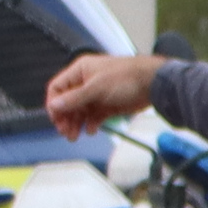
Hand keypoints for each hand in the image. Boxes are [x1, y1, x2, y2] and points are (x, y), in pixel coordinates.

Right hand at [45, 53, 163, 138]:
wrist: (152, 83)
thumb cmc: (127, 77)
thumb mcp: (96, 88)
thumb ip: (74, 98)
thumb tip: (54, 105)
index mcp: (80, 71)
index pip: (58, 88)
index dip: (54, 104)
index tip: (56, 118)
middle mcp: (86, 82)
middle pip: (67, 102)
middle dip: (65, 117)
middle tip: (65, 132)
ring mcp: (97, 94)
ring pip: (80, 112)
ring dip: (76, 124)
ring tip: (75, 136)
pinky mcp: (107, 105)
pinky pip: (93, 117)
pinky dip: (90, 124)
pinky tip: (91, 130)